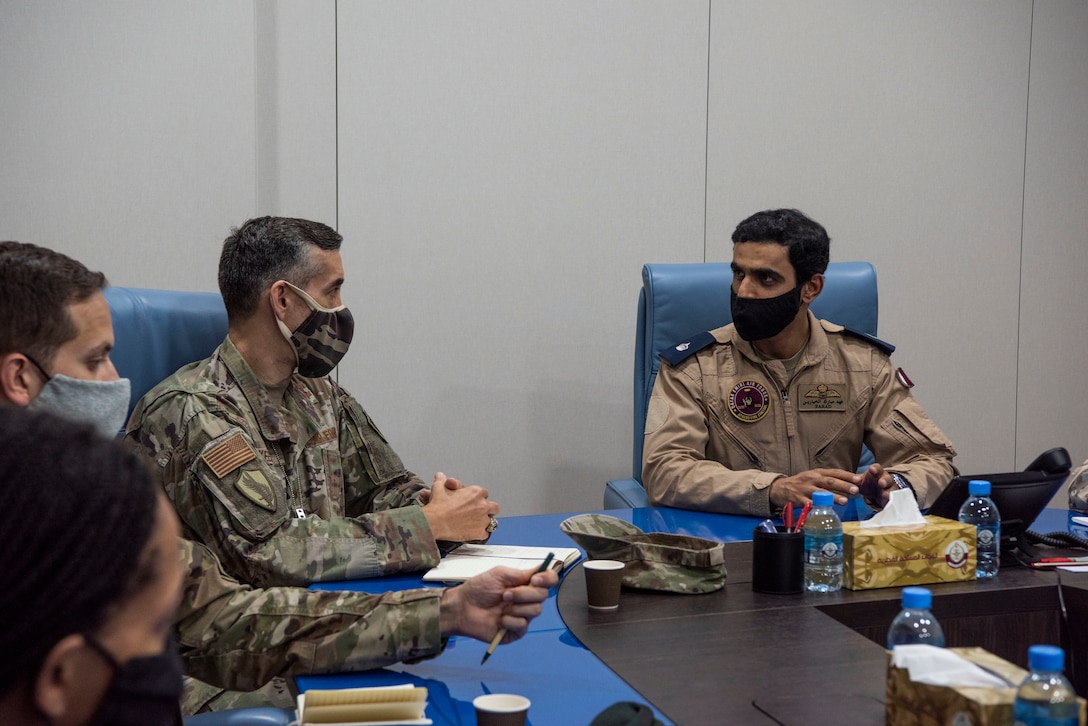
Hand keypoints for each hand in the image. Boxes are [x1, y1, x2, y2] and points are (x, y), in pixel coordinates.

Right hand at [421, 472, 499, 540]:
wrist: (435, 522)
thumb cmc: (438, 506)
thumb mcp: (439, 488)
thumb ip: (442, 481)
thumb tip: (440, 476)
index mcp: (476, 492)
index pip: (484, 493)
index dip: (478, 498)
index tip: (472, 501)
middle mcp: (482, 505)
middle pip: (494, 507)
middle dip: (488, 510)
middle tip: (479, 513)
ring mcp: (483, 520)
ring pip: (492, 521)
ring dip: (485, 522)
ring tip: (476, 524)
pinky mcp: (480, 532)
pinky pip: (486, 534)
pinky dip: (480, 534)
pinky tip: (472, 532)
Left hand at [439, 565, 557, 642]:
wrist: (463, 607)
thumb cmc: (479, 588)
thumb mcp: (499, 574)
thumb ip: (521, 573)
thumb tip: (541, 570)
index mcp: (525, 584)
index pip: (548, 580)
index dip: (548, 578)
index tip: (535, 579)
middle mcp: (527, 599)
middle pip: (543, 596)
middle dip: (524, 594)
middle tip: (505, 594)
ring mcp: (523, 615)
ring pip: (536, 611)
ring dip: (517, 607)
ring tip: (501, 606)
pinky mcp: (517, 631)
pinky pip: (523, 625)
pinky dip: (510, 621)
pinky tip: (499, 620)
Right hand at [769, 468, 859, 508]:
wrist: (779, 488)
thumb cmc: (801, 484)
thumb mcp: (814, 478)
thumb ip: (829, 481)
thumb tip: (850, 485)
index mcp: (818, 473)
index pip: (835, 472)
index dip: (847, 476)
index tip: (859, 479)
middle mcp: (812, 479)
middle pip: (830, 481)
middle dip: (844, 485)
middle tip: (856, 490)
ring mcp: (805, 489)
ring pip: (821, 493)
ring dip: (833, 497)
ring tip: (845, 501)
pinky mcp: (798, 499)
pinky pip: (808, 503)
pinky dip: (815, 506)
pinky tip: (823, 509)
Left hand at [854, 462, 893, 506]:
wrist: (877, 492)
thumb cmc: (868, 483)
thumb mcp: (860, 481)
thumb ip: (855, 480)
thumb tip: (848, 481)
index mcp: (876, 473)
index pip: (877, 468)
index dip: (875, 469)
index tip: (872, 469)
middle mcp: (885, 480)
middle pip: (887, 479)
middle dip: (884, 480)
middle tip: (881, 483)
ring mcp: (890, 489)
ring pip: (892, 489)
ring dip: (889, 492)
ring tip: (885, 495)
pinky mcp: (891, 499)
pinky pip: (893, 500)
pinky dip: (891, 502)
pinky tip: (888, 503)